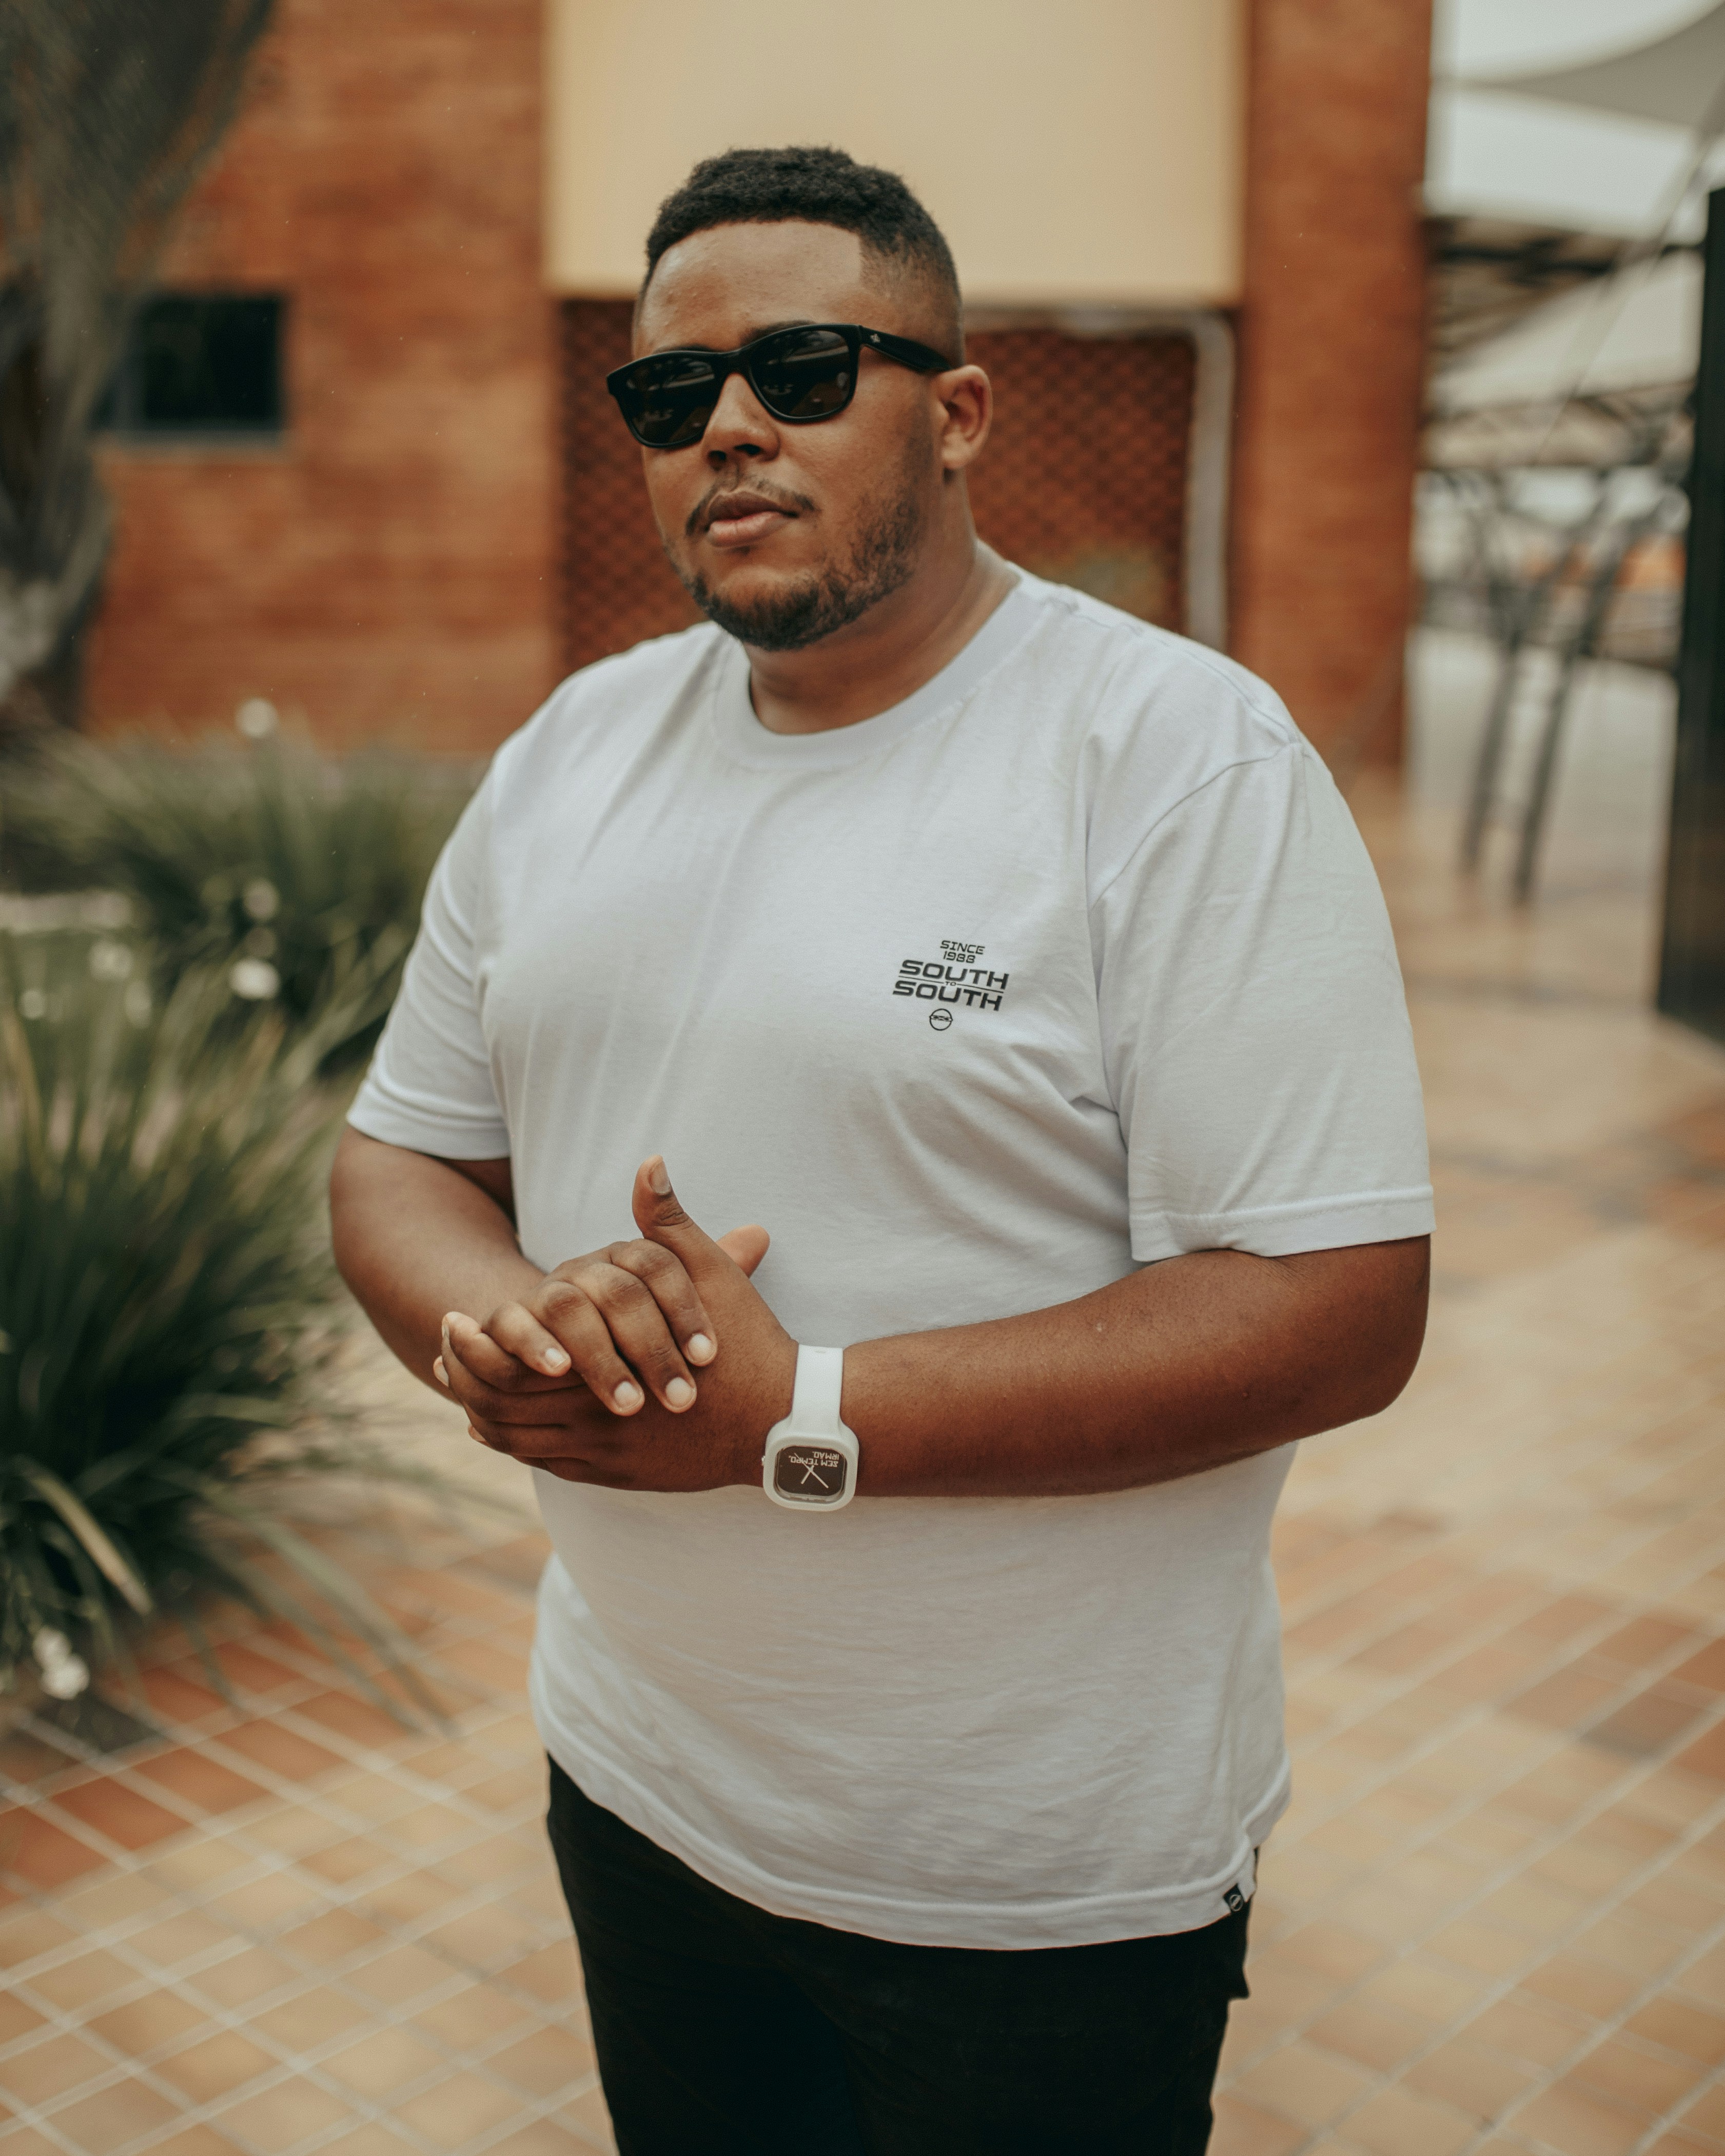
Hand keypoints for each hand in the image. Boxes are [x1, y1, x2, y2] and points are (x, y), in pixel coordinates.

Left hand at [438, 1158, 796, 1490]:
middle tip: (443, 1348)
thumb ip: (669, 1222)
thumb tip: (650, 1162)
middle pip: (503, 1406)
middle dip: (466, 1375)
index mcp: (608, 1365)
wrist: (784, 1422)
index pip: (516, 1361)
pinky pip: (545, 1463)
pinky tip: (494, 1426)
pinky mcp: (617, 1475)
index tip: (454, 1318)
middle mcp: (598, 1418)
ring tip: (460, 1385)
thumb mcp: (708, 1273)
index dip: (479, 1342)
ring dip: (482, 1410)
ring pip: (520, 1439)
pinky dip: (512, 1444)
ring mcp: (605, 1454)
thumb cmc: (748, 1343)